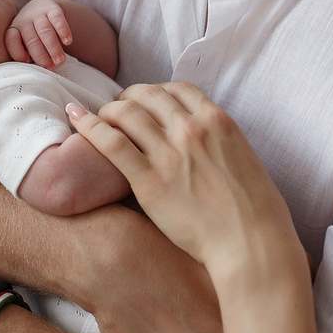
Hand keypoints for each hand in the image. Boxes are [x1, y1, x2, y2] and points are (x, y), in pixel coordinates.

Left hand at [6, 0, 72, 67]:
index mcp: (14, 30)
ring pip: (45, 31)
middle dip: (41, 55)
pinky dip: (63, 30)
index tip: (27, 62)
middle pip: (31, 39)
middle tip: (50, 67)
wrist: (41, 7)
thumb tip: (35, 75)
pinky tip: (68, 41)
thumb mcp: (24, 41)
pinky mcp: (53, 9)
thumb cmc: (33, 34)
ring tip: (60, 60)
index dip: (18, 52)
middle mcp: (25, 21)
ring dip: (53, 47)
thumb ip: (27, 55)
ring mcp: (39, 14)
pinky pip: (57, 19)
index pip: (12, 41)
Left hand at [68, 82, 302, 278]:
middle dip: (129, 97)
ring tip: (97, 116)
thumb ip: (221, 142)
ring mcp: (168, 153)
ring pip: (126, 113)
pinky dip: (89, 126)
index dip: (157, 90)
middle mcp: (191, 129)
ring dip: (108, 110)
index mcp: (217, 121)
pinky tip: (76, 120)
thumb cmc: (257, 211)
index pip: (178, 89)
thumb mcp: (245, 159)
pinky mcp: (148, 180)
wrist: (251, 244)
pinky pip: (111, 143)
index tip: (147, 99)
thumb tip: (208, 142)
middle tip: (119, 107)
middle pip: (148, 95)